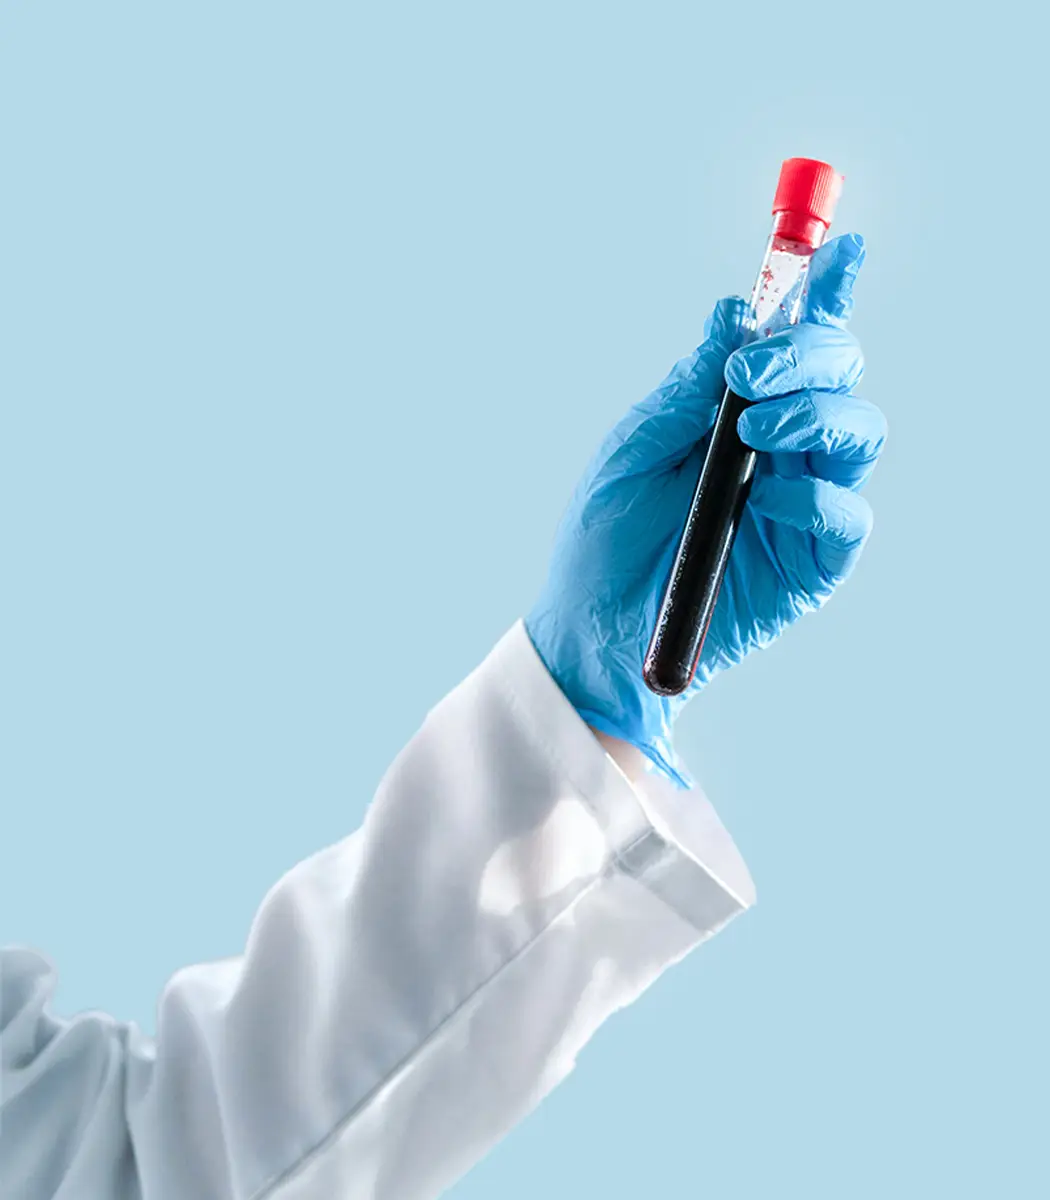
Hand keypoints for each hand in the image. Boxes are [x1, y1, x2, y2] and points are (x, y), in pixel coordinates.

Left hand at [526, 234, 885, 785]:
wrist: (592, 629)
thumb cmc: (603, 538)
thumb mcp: (630, 449)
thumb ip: (685, 387)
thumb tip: (733, 312)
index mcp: (740, 414)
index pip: (796, 344)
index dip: (823, 292)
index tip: (838, 244)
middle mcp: (783, 450)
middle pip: (841, 374)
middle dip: (811, 353)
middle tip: (752, 372)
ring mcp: (803, 504)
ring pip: (860, 433)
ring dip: (817, 413)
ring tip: (755, 429)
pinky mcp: (812, 563)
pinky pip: (848, 516)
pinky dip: (816, 498)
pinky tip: (765, 502)